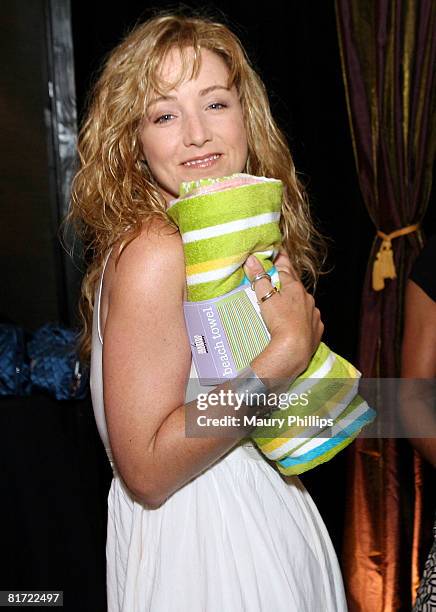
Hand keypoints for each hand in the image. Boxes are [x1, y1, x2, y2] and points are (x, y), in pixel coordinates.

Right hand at [243, 251, 323, 379]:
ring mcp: (314, 314)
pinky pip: (310, 320)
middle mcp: (307, 299)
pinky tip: (298, 322)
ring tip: (287, 304)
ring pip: (304, 303)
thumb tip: (251, 260)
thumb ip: (258, 278)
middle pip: (296, 285)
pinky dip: (304, 318)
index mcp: (295, 288)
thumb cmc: (280, 321)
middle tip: (281, 276)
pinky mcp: (316, 329)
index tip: (279, 254)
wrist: (294, 349)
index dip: (281, 261)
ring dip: (297, 301)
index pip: (286, 270)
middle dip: (288, 281)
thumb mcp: (265, 297)